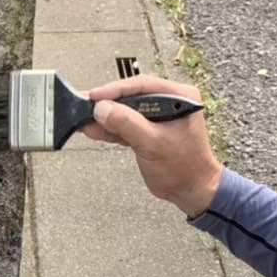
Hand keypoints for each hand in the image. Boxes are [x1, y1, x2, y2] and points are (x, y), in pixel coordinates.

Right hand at [81, 76, 223, 216]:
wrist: (192, 190)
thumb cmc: (186, 168)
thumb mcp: (154, 143)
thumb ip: (127, 124)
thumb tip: (103, 108)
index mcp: (179, 97)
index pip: (142, 85)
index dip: (115, 90)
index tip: (95, 97)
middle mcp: (169, 103)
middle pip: (131, 97)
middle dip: (108, 105)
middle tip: (86, 108)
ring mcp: (157, 117)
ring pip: (125, 112)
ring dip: (106, 118)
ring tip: (85, 120)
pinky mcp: (148, 131)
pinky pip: (125, 125)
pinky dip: (110, 129)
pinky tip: (94, 130)